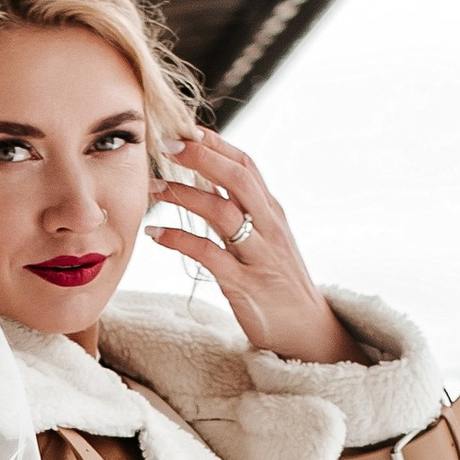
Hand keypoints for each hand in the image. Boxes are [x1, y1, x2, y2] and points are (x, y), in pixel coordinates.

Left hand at [146, 134, 351, 364]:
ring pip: (222, 212)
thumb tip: (209, 179)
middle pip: (236, 178)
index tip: (185, 129)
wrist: (307, 329)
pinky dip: (179, 240)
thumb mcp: (266, 239)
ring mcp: (258, 255)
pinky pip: (209, 255)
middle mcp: (269, 226)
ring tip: (152, 188)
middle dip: (200, 157)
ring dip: (184, 195)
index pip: (245, 165)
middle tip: (165, 145)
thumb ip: (242, 211)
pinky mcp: (245, 285)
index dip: (215, 144)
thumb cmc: (279, 281)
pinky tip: (156, 234)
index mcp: (272, 211)